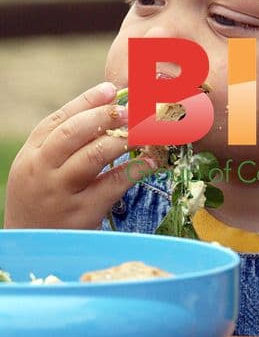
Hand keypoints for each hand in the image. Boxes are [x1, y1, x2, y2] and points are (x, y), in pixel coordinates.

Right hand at [3, 82, 155, 229]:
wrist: (31, 247)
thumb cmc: (43, 200)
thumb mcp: (40, 170)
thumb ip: (64, 143)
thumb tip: (106, 110)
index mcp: (32, 154)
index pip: (59, 120)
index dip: (87, 102)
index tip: (112, 90)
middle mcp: (41, 171)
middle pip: (74, 133)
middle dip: (105, 117)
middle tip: (132, 110)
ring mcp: (60, 193)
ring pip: (93, 156)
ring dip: (123, 140)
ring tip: (144, 131)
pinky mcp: (81, 214)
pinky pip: (112, 186)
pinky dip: (133, 171)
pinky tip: (148, 163)